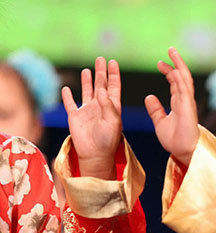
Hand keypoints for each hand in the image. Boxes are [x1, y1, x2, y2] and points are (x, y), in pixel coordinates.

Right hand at [61, 57, 121, 178]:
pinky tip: (66, 88)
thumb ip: (109, 107)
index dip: (113, 74)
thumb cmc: (107, 140)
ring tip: (88, 70)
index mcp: (112, 107)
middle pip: (101, 85)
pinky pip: (70, 104)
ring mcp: (87, 111)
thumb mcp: (113, 122)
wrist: (95, 154)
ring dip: (87, 81)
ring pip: (87, 92)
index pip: (114, 87)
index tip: (113, 62)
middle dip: (101, 72)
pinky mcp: (75, 117)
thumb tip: (103, 90)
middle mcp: (100, 106)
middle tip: (100, 59)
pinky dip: (67, 96)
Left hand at [144, 47, 198, 165]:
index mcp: (178, 103)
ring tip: (173, 52)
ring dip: (179, 65)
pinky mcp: (188, 108)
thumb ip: (155, 110)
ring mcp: (187, 103)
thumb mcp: (160, 122)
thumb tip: (149, 97)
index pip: (174, 83)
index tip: (159, 63)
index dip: (168, 71)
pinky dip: (179, 79)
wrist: (183, 152)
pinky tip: (174, 70)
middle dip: (176, 63)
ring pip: (184, 80)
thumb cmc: (175, 140)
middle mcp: (184, 101)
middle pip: (181, 77)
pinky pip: (184, 90)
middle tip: (170, 50)